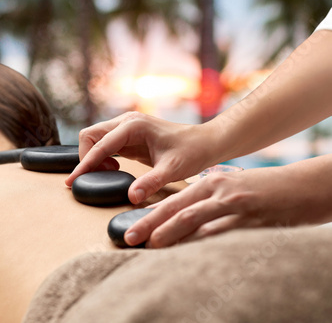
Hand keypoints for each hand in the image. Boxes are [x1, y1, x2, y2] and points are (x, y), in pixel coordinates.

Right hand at [66, 112, 217, 202]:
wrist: (205, 142)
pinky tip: (115, 168)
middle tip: (97, 178)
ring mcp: (126, 126)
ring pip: (95, 138)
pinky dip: (102, 156)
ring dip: (94, 157)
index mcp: (133, 126)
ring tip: (110, 173)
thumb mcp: (172, 170)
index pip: (99, 145)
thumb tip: (131, 197)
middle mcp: (126, 121)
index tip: (72, 181)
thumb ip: (151, 182)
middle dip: (86, 157)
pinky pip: (105, 143)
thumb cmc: (192, 152)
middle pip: (89, 135)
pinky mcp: (128, 135)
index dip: (84, 164)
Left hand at [124, 165, 331, 247]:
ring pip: (195, 218)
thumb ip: (210, 202)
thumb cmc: (266, 190)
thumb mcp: (233, 190)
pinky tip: (190, 253)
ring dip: (171, 233)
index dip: (151, 214)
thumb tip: (188, 222)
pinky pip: (223, 232)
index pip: (175, 200)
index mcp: (212, 182)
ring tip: (151, 245)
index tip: (132, 227)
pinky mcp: (252, 215)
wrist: (305, 185)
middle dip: (151, 223)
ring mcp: (235, 202)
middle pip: (177, 208)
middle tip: (130, 237)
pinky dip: (204, 243)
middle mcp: (219, 189)